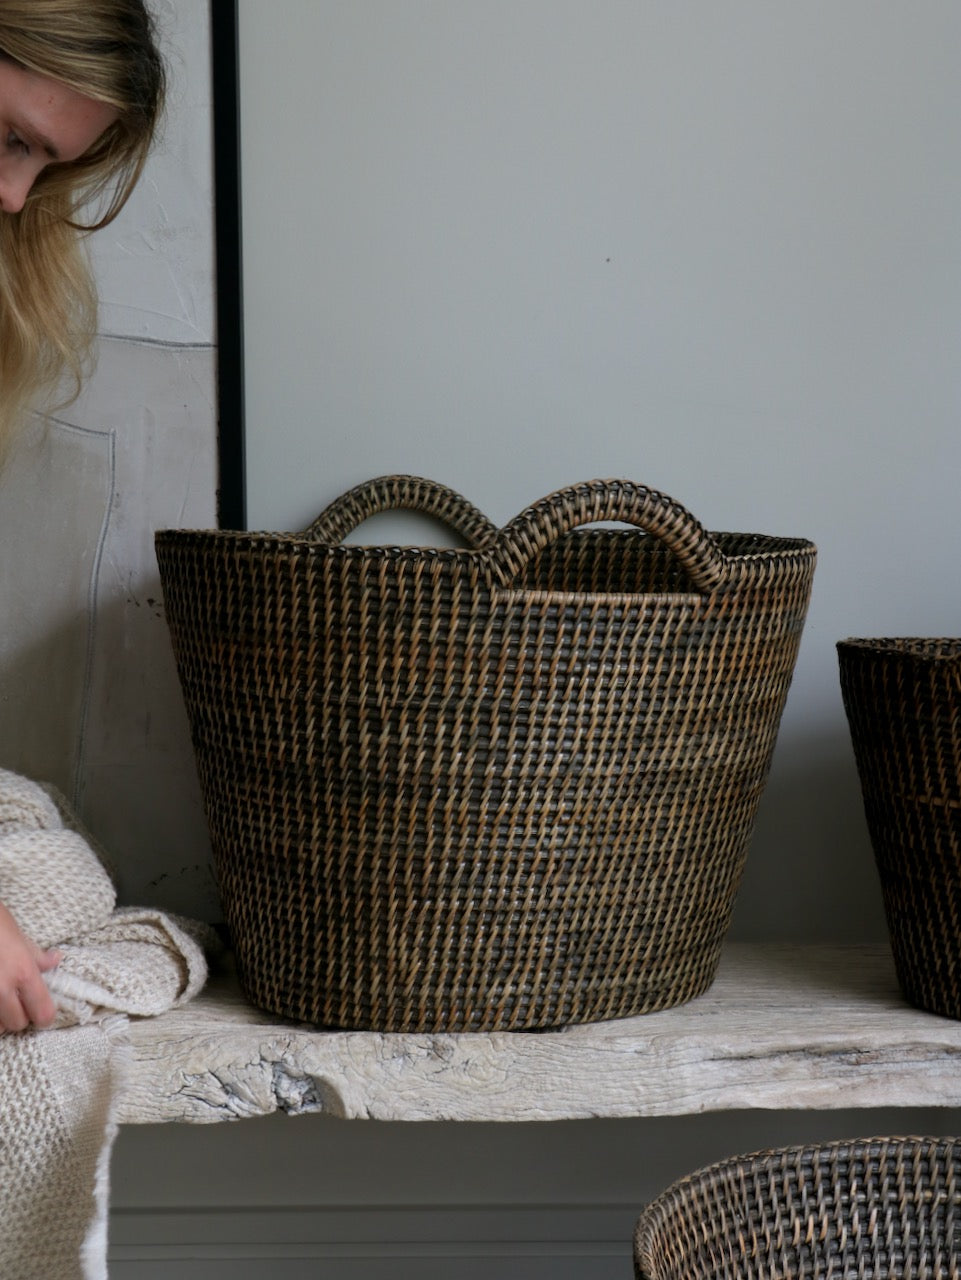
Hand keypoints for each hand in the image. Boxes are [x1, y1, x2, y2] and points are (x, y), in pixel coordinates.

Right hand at [0, 901, 60, 1031]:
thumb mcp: (17, 935)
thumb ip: (35, 955)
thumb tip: (55, 960)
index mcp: (23, 973)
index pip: (42, 1012)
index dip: (45, 1015)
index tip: (41, 1012)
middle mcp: (2, 989)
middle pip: (18, 1024)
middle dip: (20, 1016)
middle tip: (17, 1002)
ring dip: (0, 1018)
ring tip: (1, 1000)